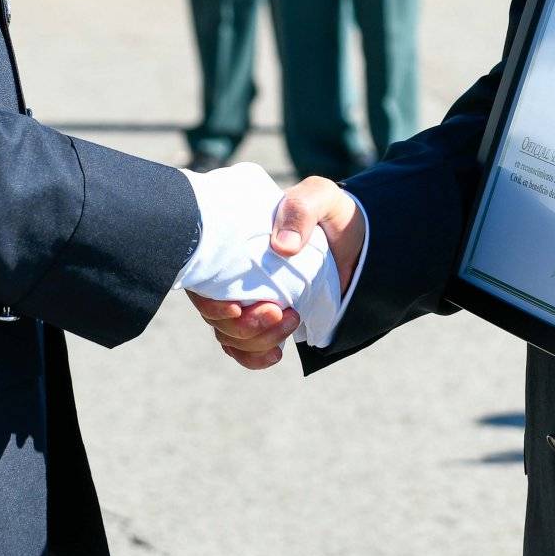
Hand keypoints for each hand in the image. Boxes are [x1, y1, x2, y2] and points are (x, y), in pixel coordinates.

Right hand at [188, 176, 365, 368]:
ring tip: (292, 320)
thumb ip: (301, 210)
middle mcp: (230, 276)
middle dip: (244, 326)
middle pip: (215, 318)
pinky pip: (245, 348)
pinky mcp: (265, 318)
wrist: (353, 238)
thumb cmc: (328, 213)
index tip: (238, 307)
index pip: (201, 284)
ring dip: (256, 341)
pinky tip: (275, 354)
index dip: (210, 305)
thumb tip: (282, 246)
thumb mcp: (319, 198)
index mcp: (229, 247)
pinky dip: (254, 357)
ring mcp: (247, 299)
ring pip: (230, 337)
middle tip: (279, 312)